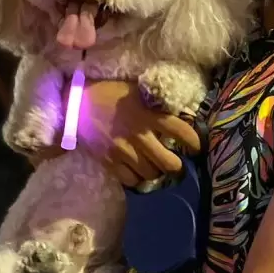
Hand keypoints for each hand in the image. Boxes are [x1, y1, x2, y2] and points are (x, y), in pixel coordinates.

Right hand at [79, 80, 200, 186]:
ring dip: (156, 173)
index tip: (197, 148)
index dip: (195, 143)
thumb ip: (156, 105)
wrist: (76, 104)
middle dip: (177, 168)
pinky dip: (137, 180)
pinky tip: (138, 172)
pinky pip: (131, 180)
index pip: (181, 132)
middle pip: (169, 163)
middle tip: (177, 166)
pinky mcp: (110, 162)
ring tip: (156, 168)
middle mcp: (139, 135)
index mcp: (149, 115)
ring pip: (151, 174)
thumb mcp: (137, 92)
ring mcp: (124, 151)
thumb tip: (180, 115)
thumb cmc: (110, 94)